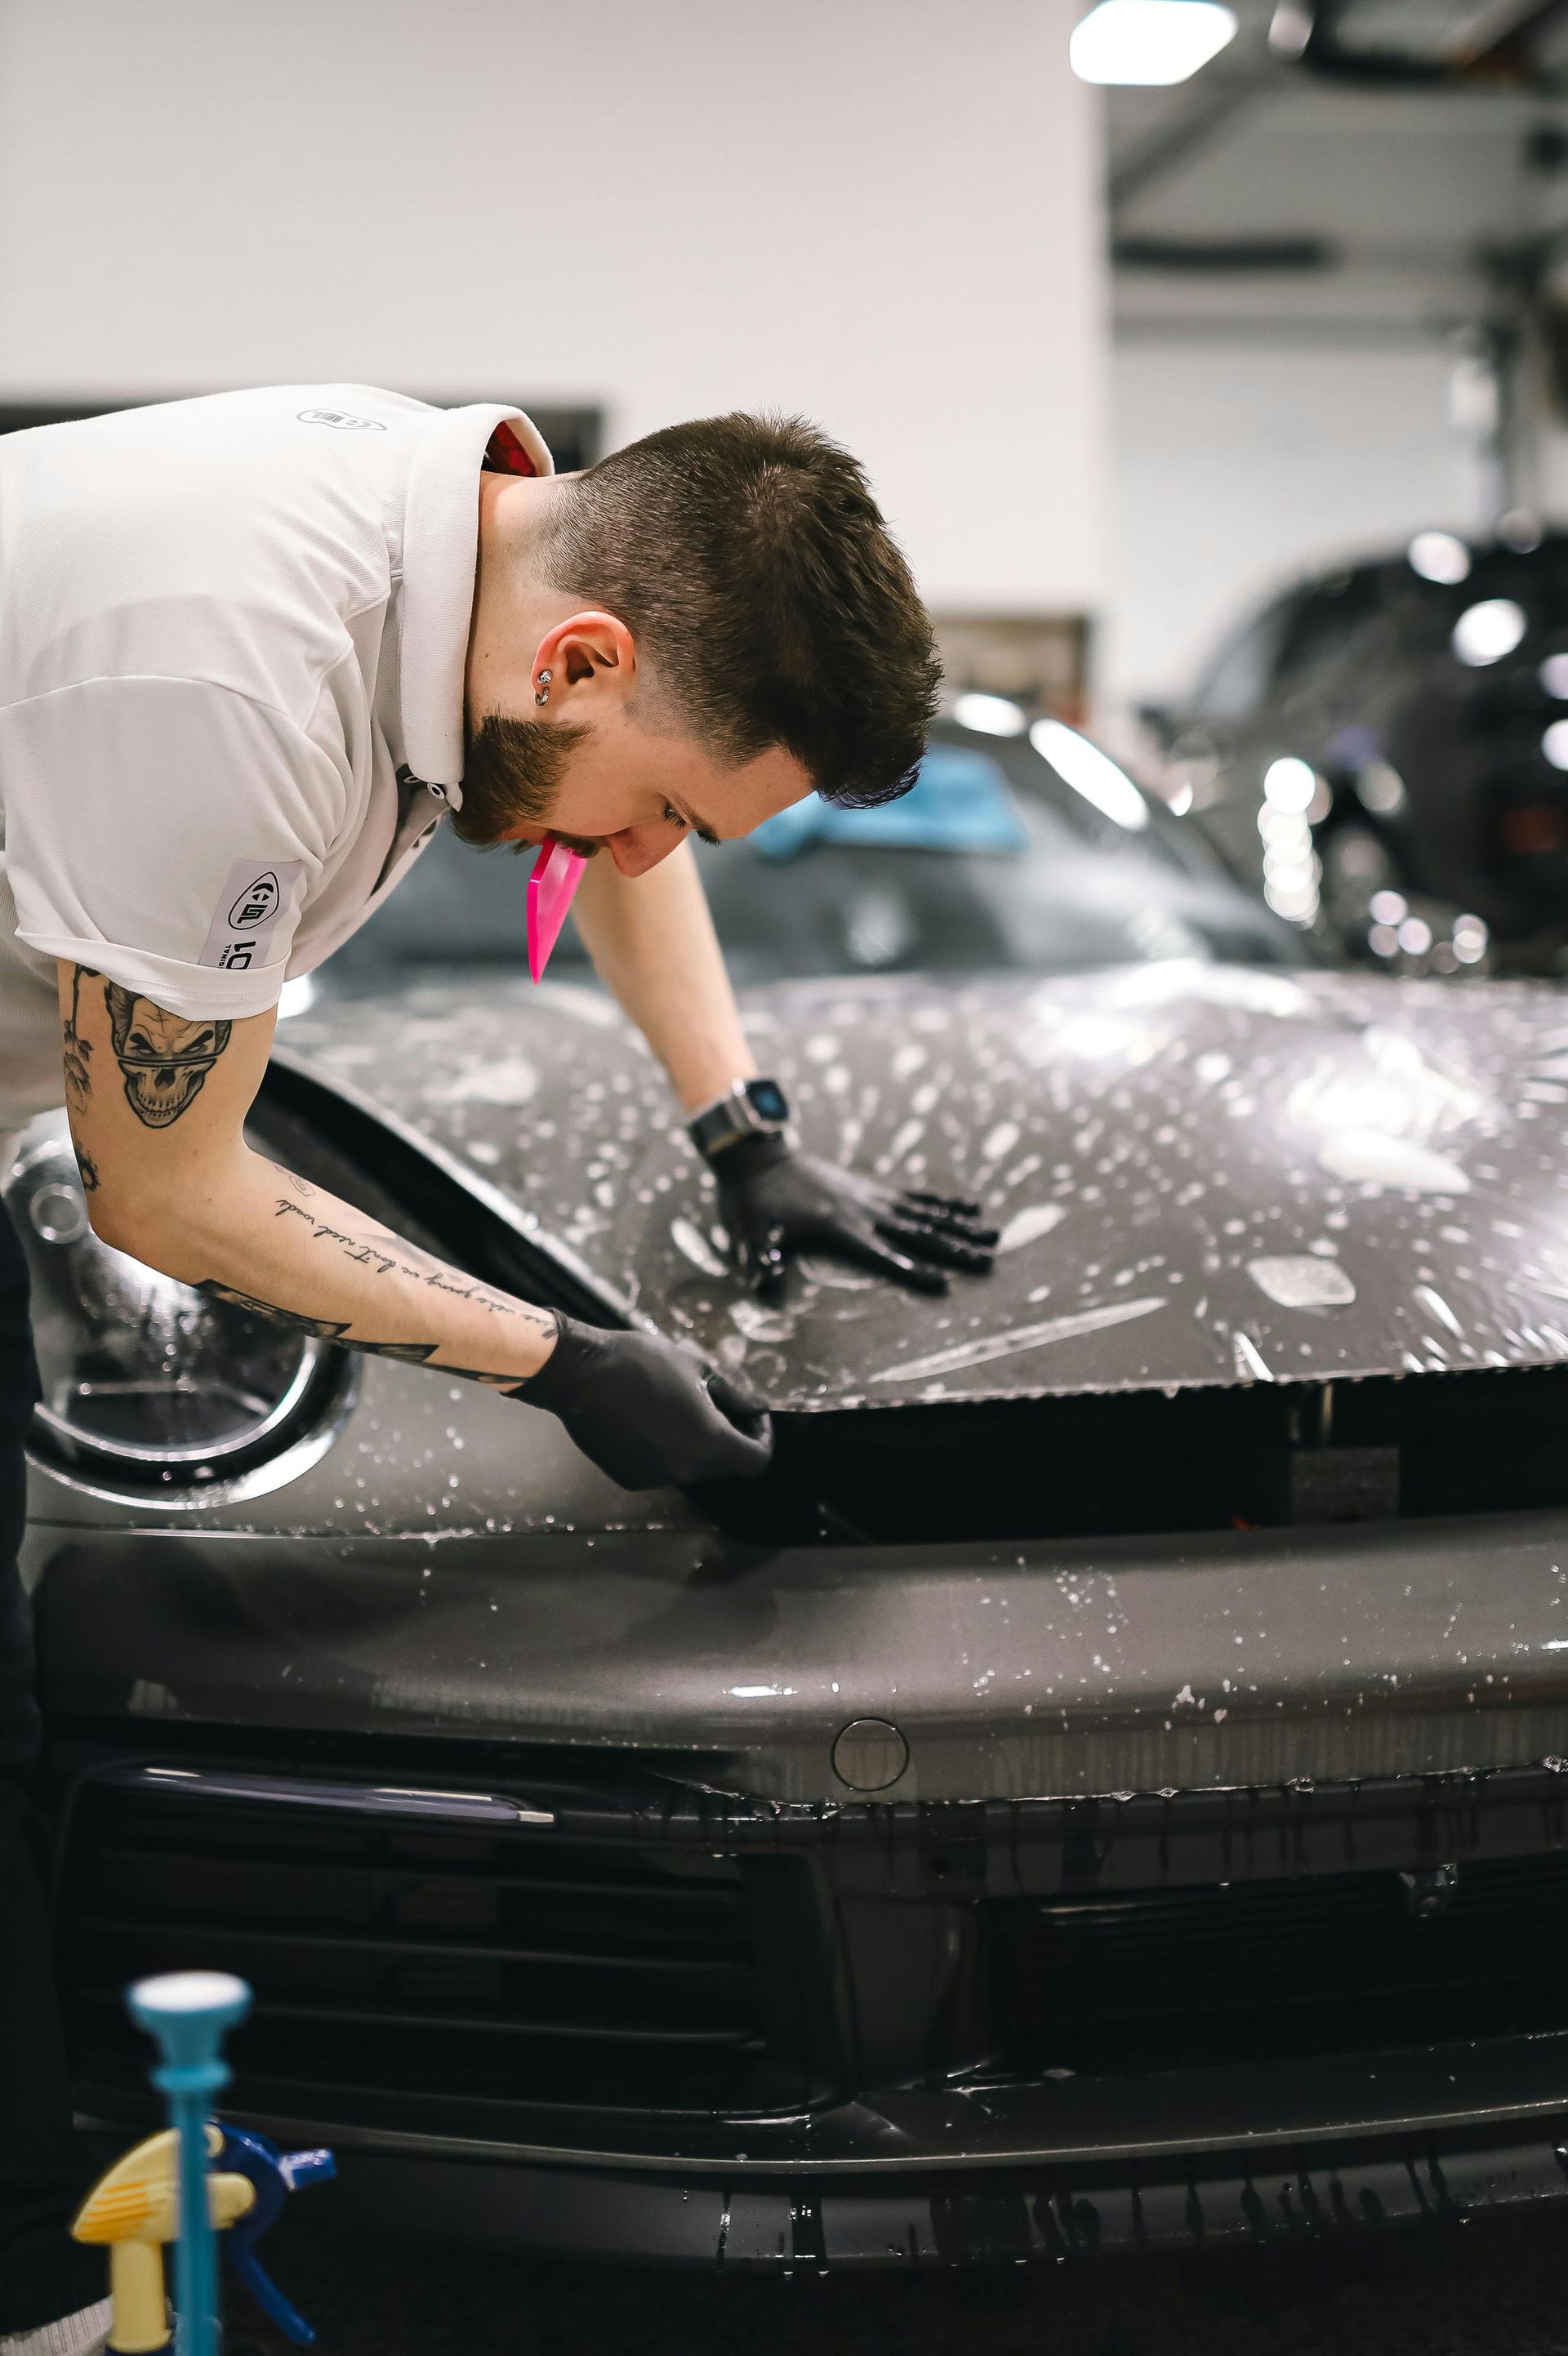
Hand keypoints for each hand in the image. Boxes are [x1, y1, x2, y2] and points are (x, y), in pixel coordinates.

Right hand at [517, 1315, 771, 1488]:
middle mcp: (687, 1470)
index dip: (762, 1437)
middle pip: (726, 1467)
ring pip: (693, 1468)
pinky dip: (667, 1451)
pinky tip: (651, 1421)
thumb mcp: (697, 1368)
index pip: (756, 1460)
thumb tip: (759, 1406)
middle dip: (731, 1439)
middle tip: (720, 1405)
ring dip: (697, 1445)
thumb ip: (734, 1395)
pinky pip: (663, 1469)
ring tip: (681, 1408)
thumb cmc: (642, 1362)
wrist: (582, 1374)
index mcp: (710, 1442)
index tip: (751, 1415)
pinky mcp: (630, 1478)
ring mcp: (656, 1478)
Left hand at [709, 1134, 998, 1297]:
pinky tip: (972, 1207)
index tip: (942, 1286)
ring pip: (926, 1215)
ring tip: (994, 1237)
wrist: (761, 1158)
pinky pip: (918, 1196)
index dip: (910, 1271)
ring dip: (961, 1227)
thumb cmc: (755, 1203)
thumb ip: (762, 1257)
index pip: (881, 1255)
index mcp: (839, 1229)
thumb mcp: (751, 1232)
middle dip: (954, 1250)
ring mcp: (874, 1197)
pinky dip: (945, 1203)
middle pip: (917, 1234)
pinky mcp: (875, 1187)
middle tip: (988, 1262)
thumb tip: (763, 1284)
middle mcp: (865, 1212)